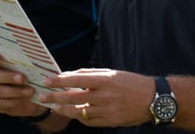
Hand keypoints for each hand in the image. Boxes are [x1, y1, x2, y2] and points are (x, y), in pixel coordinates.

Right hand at [0, 46, 44, 116]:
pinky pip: (0, 103)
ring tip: (30, 91)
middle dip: (9, 77)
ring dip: (15, 91)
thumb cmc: (31, 73)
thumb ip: (27, 59)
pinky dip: (13, 101)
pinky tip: (23, 99)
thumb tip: (31, 53)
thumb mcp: (31, 64)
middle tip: (23, 78)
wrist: (34, 94)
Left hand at [39, 69, 154, 126]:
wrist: (152, 99)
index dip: (59, 80)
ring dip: (64, 109)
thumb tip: (69, 76)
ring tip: (55, 107)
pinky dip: (79, 117)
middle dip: (55, 97)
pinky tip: (73, 113)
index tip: (47, 80)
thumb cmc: (130, 83)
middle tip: (42, 97)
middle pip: (73, 97)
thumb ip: (90, 74)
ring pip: (78, 111)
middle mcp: (105, 95)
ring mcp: (107, 110)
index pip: (76, 79)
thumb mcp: (111, 73)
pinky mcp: (110, 122)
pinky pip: (89, 121)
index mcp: (105, 80)